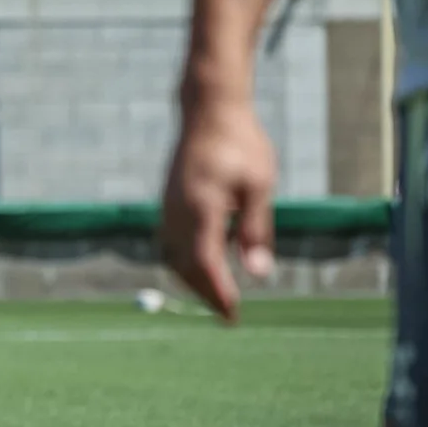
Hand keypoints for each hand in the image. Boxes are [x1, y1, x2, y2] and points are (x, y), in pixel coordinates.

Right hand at [160, 96, 276, 320]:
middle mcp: (178, 212)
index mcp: (201, 208)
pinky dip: (184, 261)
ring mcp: (168, 207)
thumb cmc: (241, 145)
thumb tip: (258, 273)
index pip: (206, 263)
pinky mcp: (167, 203)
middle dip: (205, 294)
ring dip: (192, 280)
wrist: (209, 111)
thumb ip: (255, 231)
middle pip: (186, 266)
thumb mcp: (260, 186)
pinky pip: (170, 242)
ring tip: (216, 297)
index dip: (218, 292)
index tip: (233, 314)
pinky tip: (201, 266)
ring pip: (173, 256)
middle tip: (228, 315)